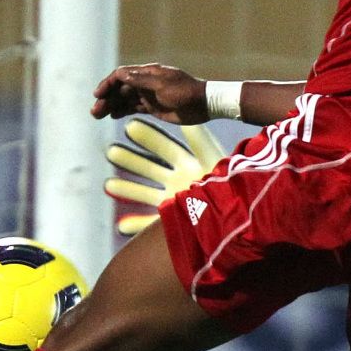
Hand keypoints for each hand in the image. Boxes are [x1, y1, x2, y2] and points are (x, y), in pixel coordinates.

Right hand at [90, 63, 207, 124]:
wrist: (204, 105)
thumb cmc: (186, 92)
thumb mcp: (163, 85)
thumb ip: (141, 81)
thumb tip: (120, 75)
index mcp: (148, 73)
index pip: (122, 75)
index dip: (108, 84)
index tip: (98, 95)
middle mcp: (146, 83)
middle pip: (120, 88)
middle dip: (106, 98)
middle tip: (95, 112)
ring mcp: (149, 95)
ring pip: (125, 99)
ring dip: (111, 106)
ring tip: (98, 115)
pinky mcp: (153, 108)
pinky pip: (133, 108)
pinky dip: (122, 111)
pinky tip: (112, 116)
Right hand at [103, 119, 227, 234]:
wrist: (242, 218)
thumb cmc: (233, 186)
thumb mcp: (214, 161)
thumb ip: (200, 143)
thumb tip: (187, 123)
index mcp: (192, 166)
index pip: (167, 148)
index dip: (149, 139)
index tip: (130, 127)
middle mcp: (182, 183)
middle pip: (152, 169)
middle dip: (132, 161)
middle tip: (110, 152)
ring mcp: (178, 203)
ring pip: (147, 195)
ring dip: (128, 190)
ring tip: (107, 184)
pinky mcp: (177, 223)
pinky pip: (153, 226)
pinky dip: (137, 226)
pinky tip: (120, 225)